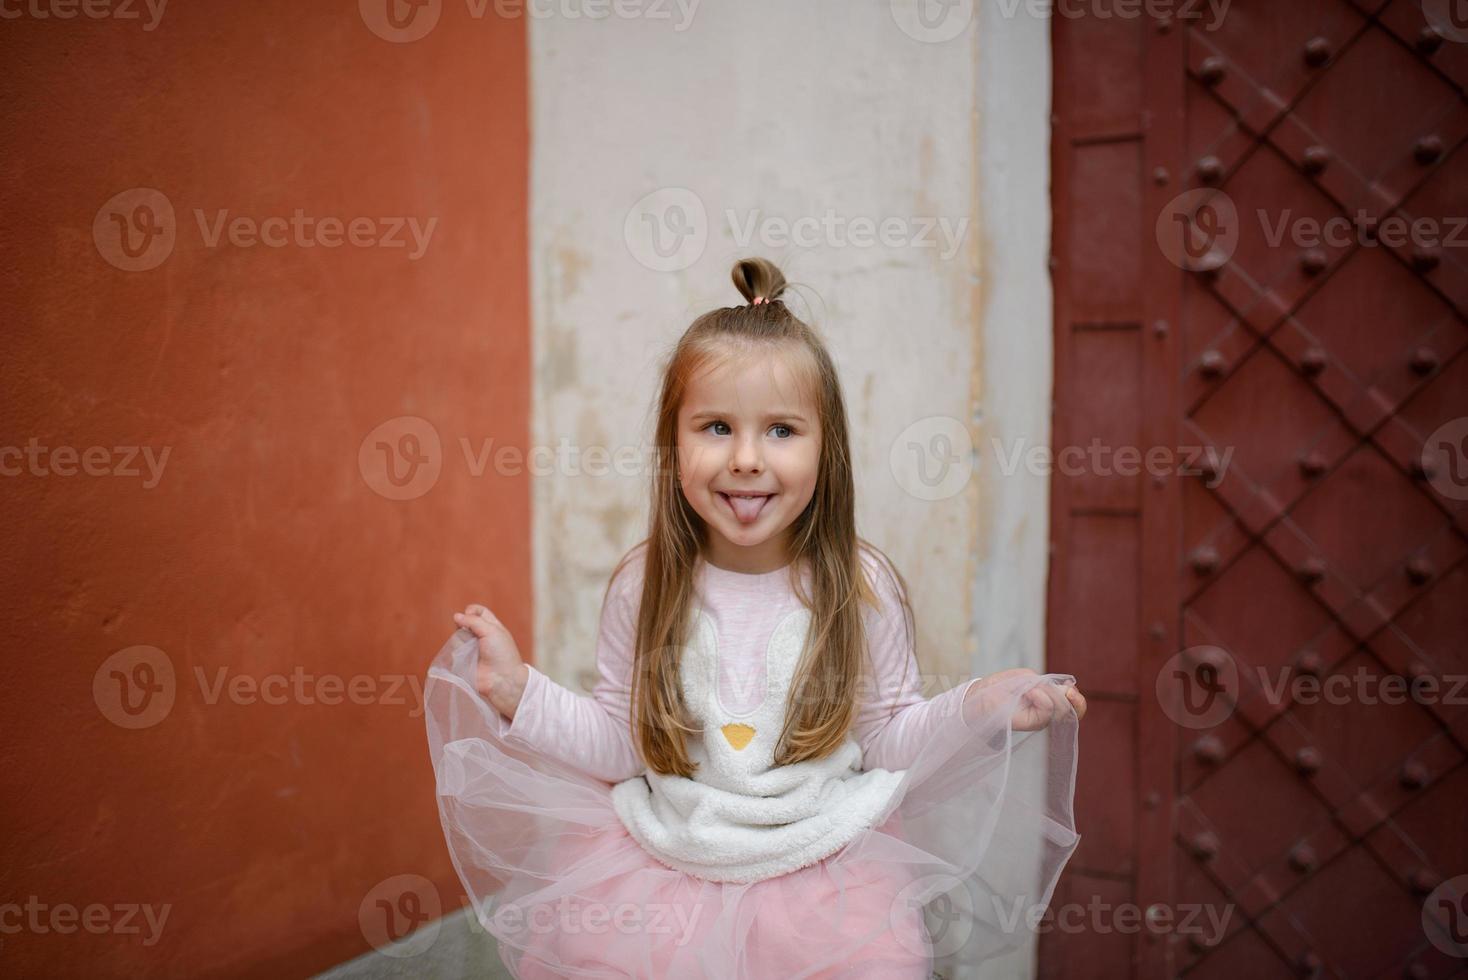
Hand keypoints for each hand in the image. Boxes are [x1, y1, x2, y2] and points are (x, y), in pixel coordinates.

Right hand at [452, 603, 528, 717]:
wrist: (501, 679)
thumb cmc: (501, 653)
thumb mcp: (491, 630)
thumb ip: (473, 621)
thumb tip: (456, 616)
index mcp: (492, 627)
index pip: (479, 612)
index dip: (472, 610)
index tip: (469, 613)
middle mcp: (481, 637)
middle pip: (464, 624)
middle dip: (465, 626)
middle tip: (472, 634)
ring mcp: (472, 649)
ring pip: (457, 637)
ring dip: (462, 641)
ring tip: (472, 651)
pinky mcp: (464, 661)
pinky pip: (453, 651)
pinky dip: (458, 653)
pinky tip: (466, 659)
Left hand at [1011, 680, 1086, 731]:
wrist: (982, 694)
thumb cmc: (1004, 685)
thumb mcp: (1028, 678)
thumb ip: (1047, 684)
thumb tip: (1066, 689)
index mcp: (1049, 702)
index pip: (1073, 706)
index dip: (1078, 699)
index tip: (1072, 687)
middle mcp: (1047, 714)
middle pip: (1073, 713)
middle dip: (1076, 701)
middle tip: (1069, 690)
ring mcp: (1039, 720)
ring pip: (1060, 711)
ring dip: (1052, 694)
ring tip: (1034, 687)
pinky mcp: (1030, 724)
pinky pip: (1045, 713)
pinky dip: (1041, 698)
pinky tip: (1030, 691)